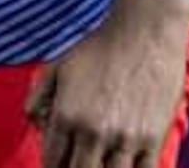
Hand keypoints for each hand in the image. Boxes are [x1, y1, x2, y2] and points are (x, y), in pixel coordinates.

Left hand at [25, 0, 188, 167]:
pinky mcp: (154, 139)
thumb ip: (37, 97)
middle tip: (78, 164)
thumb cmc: (99, 48)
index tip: (59, 164)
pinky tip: (126, 166)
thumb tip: (34, 124)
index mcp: (66, 116)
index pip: (52, 161)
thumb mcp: (57, 67)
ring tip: (100, 162)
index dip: (53, 167)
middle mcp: (93, 132)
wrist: (143, 34)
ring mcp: (125, 139)